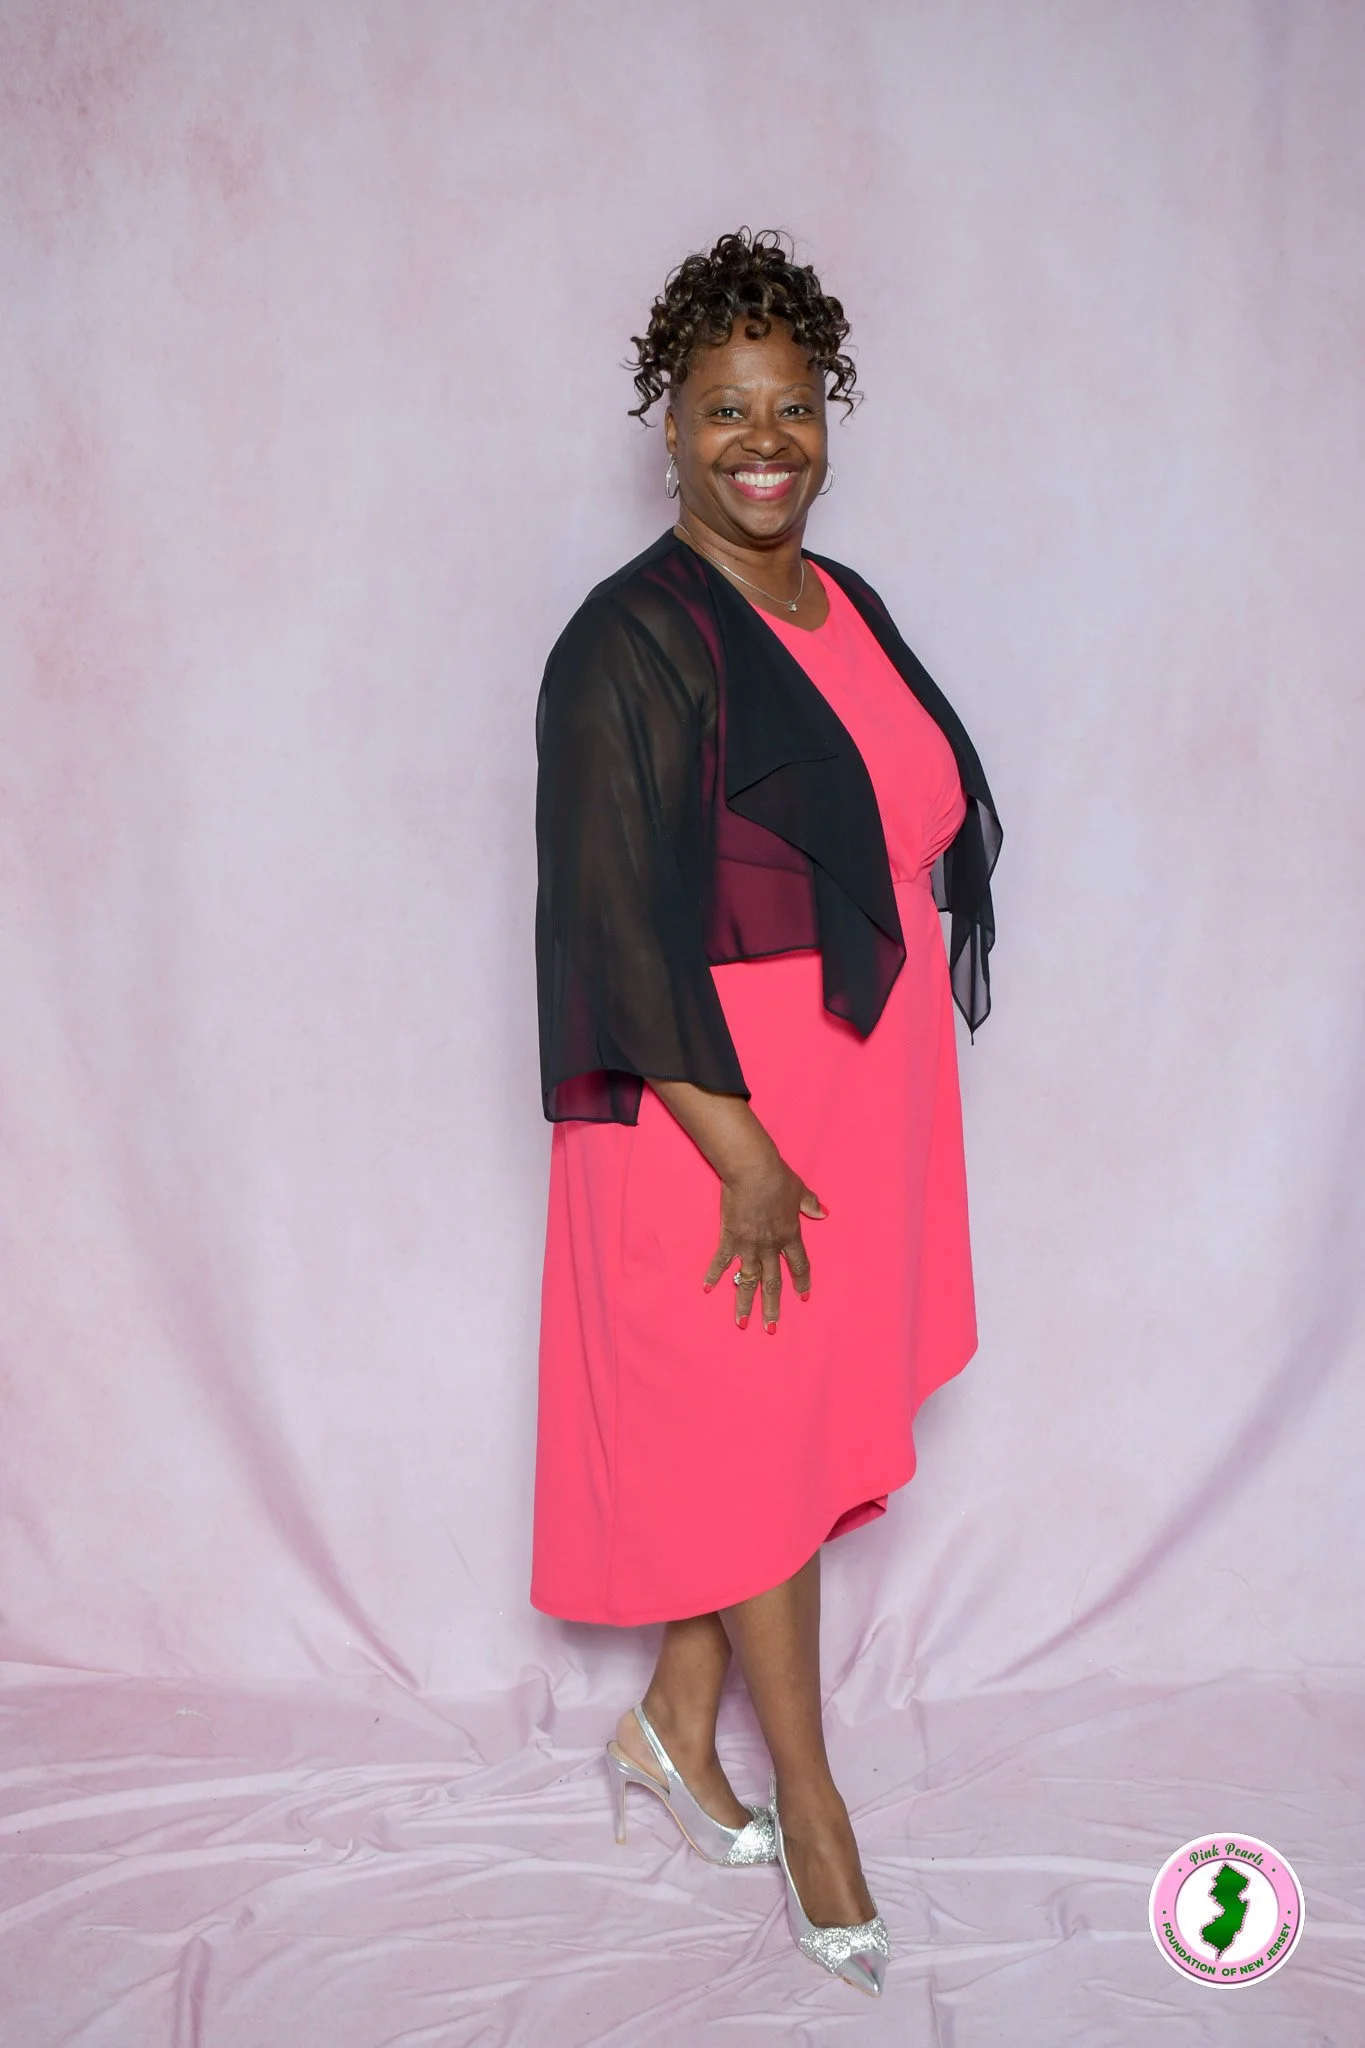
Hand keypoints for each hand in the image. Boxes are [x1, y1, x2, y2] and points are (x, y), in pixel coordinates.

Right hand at [702, 1154, 826, 1332]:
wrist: (752, 1170)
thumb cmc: (777, 1177)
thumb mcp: (799, 1190)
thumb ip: (810, 1205)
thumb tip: (824, 1213)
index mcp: (790, 1235)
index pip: (799, 1266)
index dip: (801, 1282)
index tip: (803, 1298)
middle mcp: (770, 1246)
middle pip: (772, 1282)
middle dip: (772, 1307)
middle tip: (771, 1329)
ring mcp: (749, 1245)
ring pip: (747, 1280)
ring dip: (744, 1303)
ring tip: (741, 1323)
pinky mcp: (730, 1237)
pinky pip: (722, 1261)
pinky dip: (714, 1275)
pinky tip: (708, 1288)